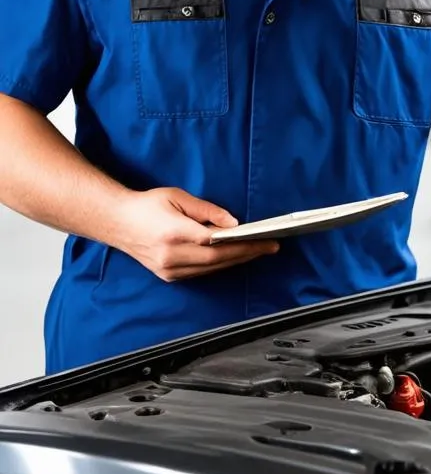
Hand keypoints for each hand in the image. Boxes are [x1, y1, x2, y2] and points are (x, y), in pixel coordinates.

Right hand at [112, 188, 278, 281]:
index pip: (216, 243)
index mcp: (174, 233)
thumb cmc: (147, 205)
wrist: (116, 222)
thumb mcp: (178, 197)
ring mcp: (168, 269)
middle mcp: (171, 256)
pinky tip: (235, 257)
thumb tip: (232, 222)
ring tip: (259, 251)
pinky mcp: (168, 276)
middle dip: (247, 254)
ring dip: (237, 261)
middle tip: (271, 247)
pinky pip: (201, 273)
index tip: (264, 239)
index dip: (243, 243)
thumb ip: (207, 210)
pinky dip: (220, 266)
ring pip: (211, 269)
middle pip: (217, 260)